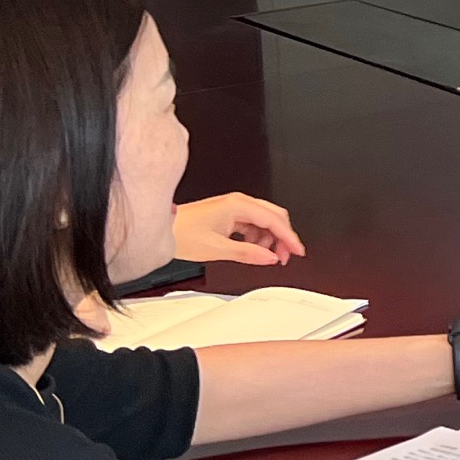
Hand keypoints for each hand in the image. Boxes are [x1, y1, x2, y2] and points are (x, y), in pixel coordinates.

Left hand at [173, 193, 303, 266]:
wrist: (162, 228)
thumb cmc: (181, 233)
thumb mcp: (218, 248)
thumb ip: (248, 253)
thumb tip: (270, 257)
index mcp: (238, 205)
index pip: (274, 220)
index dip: (289, 237)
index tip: (297, 250)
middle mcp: (238, 202)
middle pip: (274, 216)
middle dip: (282, 237)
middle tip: (285, 255)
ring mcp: (234, 207)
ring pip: (264, 221)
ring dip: (269, 238)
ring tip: (266, 255)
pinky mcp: (229, 213)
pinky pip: (252, 223)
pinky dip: (257, 236)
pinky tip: (253, 247)